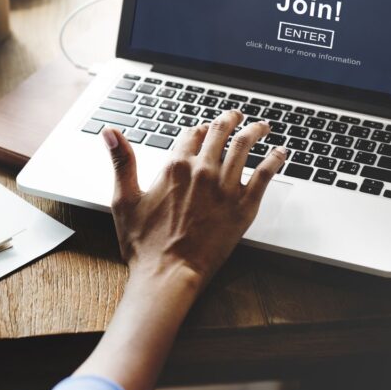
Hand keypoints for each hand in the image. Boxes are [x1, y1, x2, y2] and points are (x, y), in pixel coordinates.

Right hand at [102, 110, 286, 287]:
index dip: (197, 129)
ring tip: (262, 126)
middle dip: (229, 120)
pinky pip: (265, 174)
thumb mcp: (124, 199)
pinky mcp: (243, 206)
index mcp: (174, 167)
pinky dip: (275, 159)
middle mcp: (202, 171)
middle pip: (220, 133)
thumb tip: (110, 132)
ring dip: (255, 131)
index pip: (190, 134)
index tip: (202, 129)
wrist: (169, 273)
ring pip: (244, 146)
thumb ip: (121, 161)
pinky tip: (281, 153)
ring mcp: (225, 188)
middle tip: (236, 116)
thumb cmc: (144, 243)